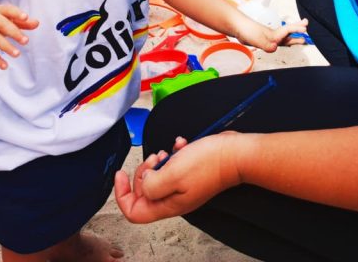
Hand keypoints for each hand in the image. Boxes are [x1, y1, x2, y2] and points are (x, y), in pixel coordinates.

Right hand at [0, 3, 38, 68]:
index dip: (17, 13)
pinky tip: (5, 66)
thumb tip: (37, 23)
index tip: (25, 17)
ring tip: (17, 54)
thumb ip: (24, 22)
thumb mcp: (10, 18)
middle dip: (14, 33)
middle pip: (2, 25)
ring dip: (6, 47)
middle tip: (26, 41)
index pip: (8, 10)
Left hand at [114, 133, 242, 222]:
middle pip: (144, 193)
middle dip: (143, 173)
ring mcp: (183, 186)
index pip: (134, 212)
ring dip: (157, 162)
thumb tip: (145, 182)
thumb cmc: (207, 163)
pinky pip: (173, 165)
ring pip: (158, 177)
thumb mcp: (172, 173)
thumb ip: (152, 184)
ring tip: (167, 152)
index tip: (121, 174)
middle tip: (154, 158)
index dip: (123, 195)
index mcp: (168, 205)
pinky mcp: (191, 173)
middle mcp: (175, 199)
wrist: (235, 154)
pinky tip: (180, 145)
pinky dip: (173, 153)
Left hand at [236, 17, 308, 51]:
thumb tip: (275, 48)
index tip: (306, 29)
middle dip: (298, 33)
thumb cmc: (247, 30)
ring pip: (283, 39)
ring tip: (301, 40)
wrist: (237, 27)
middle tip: (308, 31)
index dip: (297, 29)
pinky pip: (276, 42)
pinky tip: (281, 44)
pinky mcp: (263, 40)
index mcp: (274, 34)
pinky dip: (282, 42)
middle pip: (289, 34)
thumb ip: (267, 44)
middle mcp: (273, 35)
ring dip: (292, 39)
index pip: (288, 30)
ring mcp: (269, 37)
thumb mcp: (257, 39)